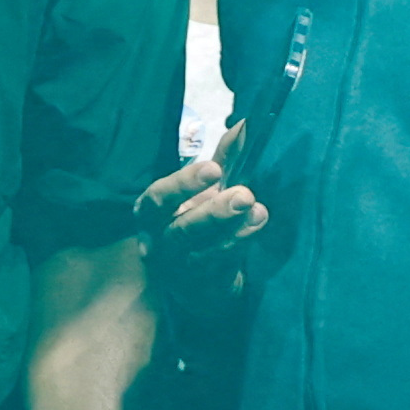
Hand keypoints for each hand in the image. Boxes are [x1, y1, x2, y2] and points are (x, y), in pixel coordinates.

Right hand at [140, 153, 268, 281]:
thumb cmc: (197, 220)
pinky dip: (242, 243)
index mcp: (151, 213)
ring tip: (257, 210)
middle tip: (245, 195)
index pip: (160, 199)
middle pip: (182, 229)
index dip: (184, 184)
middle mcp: (160, 242)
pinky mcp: (202, 284)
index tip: (214, 169)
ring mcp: (180, 267)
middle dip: (214, 212)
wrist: (196, 277)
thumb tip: (244, 126)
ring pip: (204, 250)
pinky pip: (222, 263)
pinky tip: (258, 225)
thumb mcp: (204, 191)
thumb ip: (223, 161)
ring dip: (233, 230)